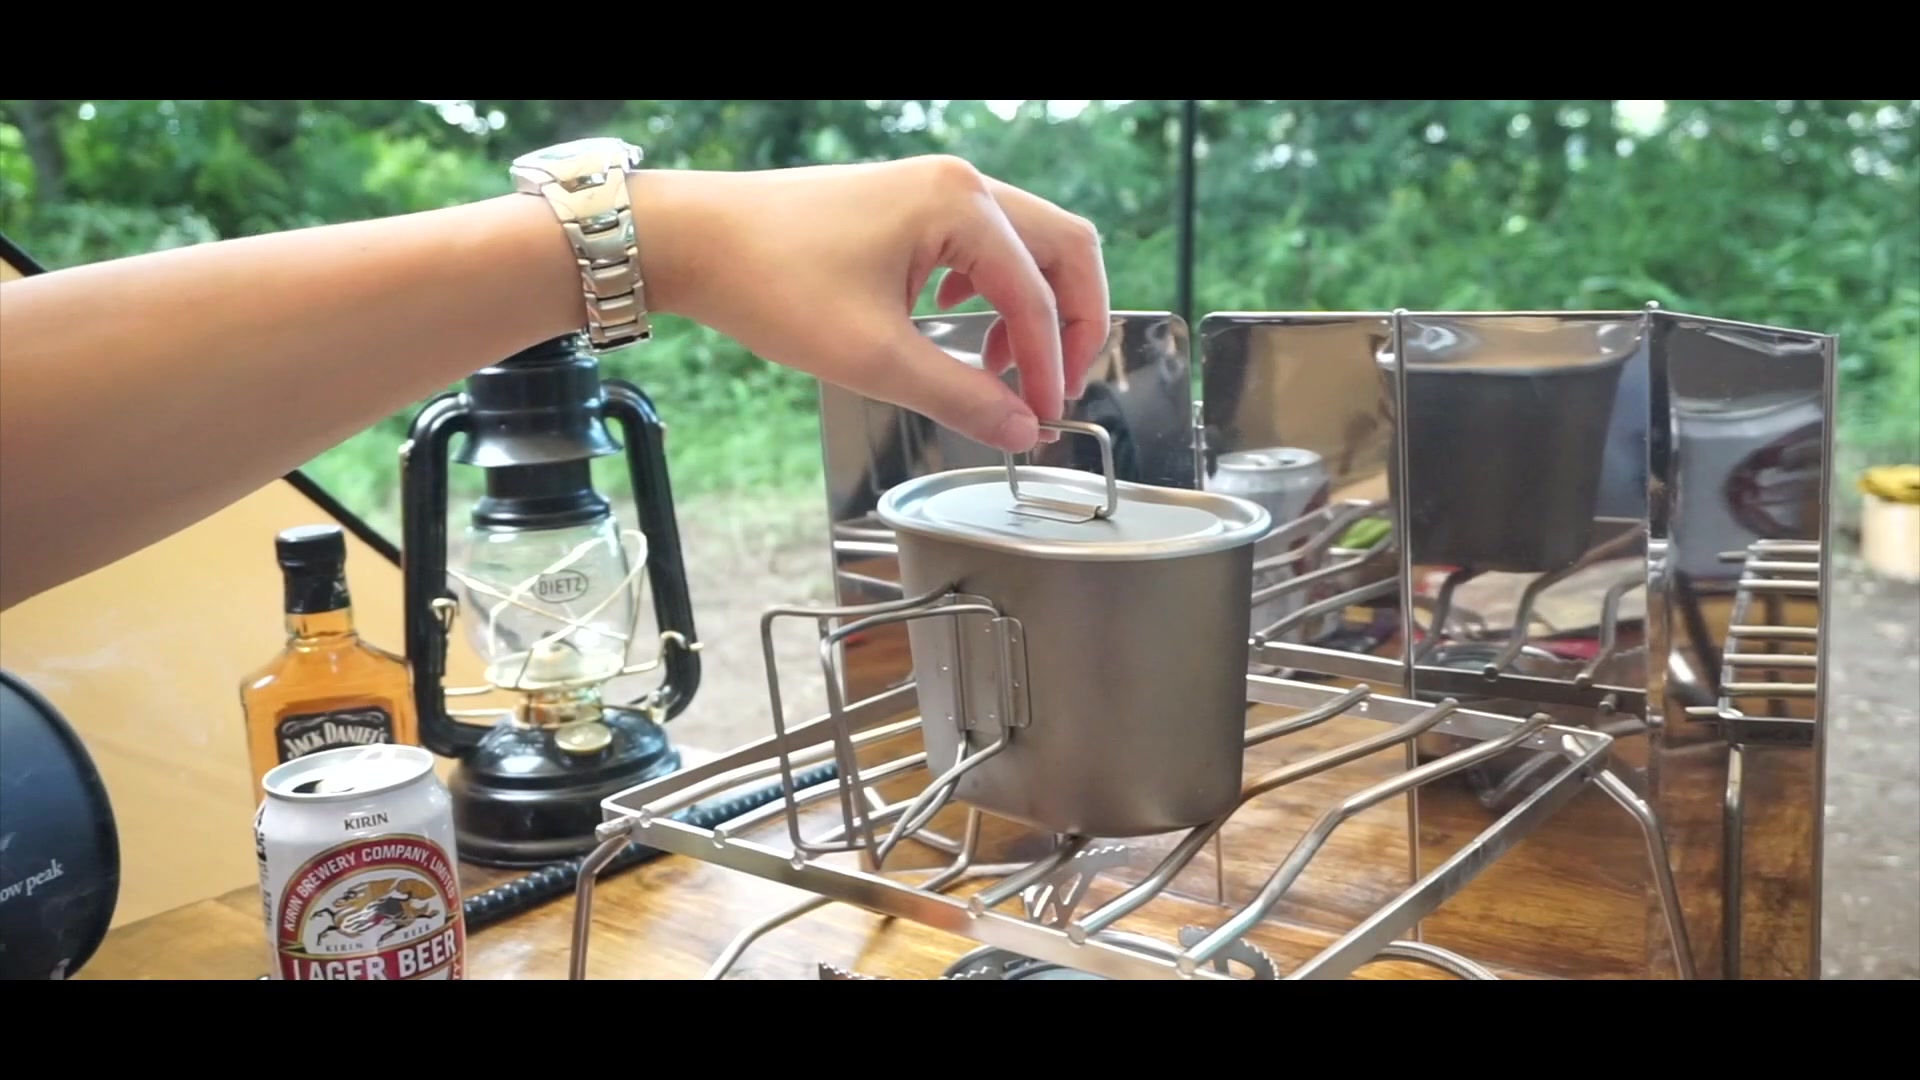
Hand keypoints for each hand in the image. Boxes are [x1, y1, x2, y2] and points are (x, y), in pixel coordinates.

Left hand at [632, 156, 1110, 452]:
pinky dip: (995, 289)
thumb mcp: (874, 358)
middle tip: (1056, 388)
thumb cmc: (772, 282)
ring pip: (1027, 245)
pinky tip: (965, 325)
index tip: (1041, 419)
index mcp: (961, 206)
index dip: (1052, 367)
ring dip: (1034, 308)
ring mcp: (934, 187)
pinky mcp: (909, 202)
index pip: (1041, 296)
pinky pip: (984, 242)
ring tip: (1005, 368)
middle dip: (1073, 325)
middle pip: (1063, 250)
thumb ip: (961, 396)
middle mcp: (959, 183)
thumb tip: (1020, 429)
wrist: (695, 241)